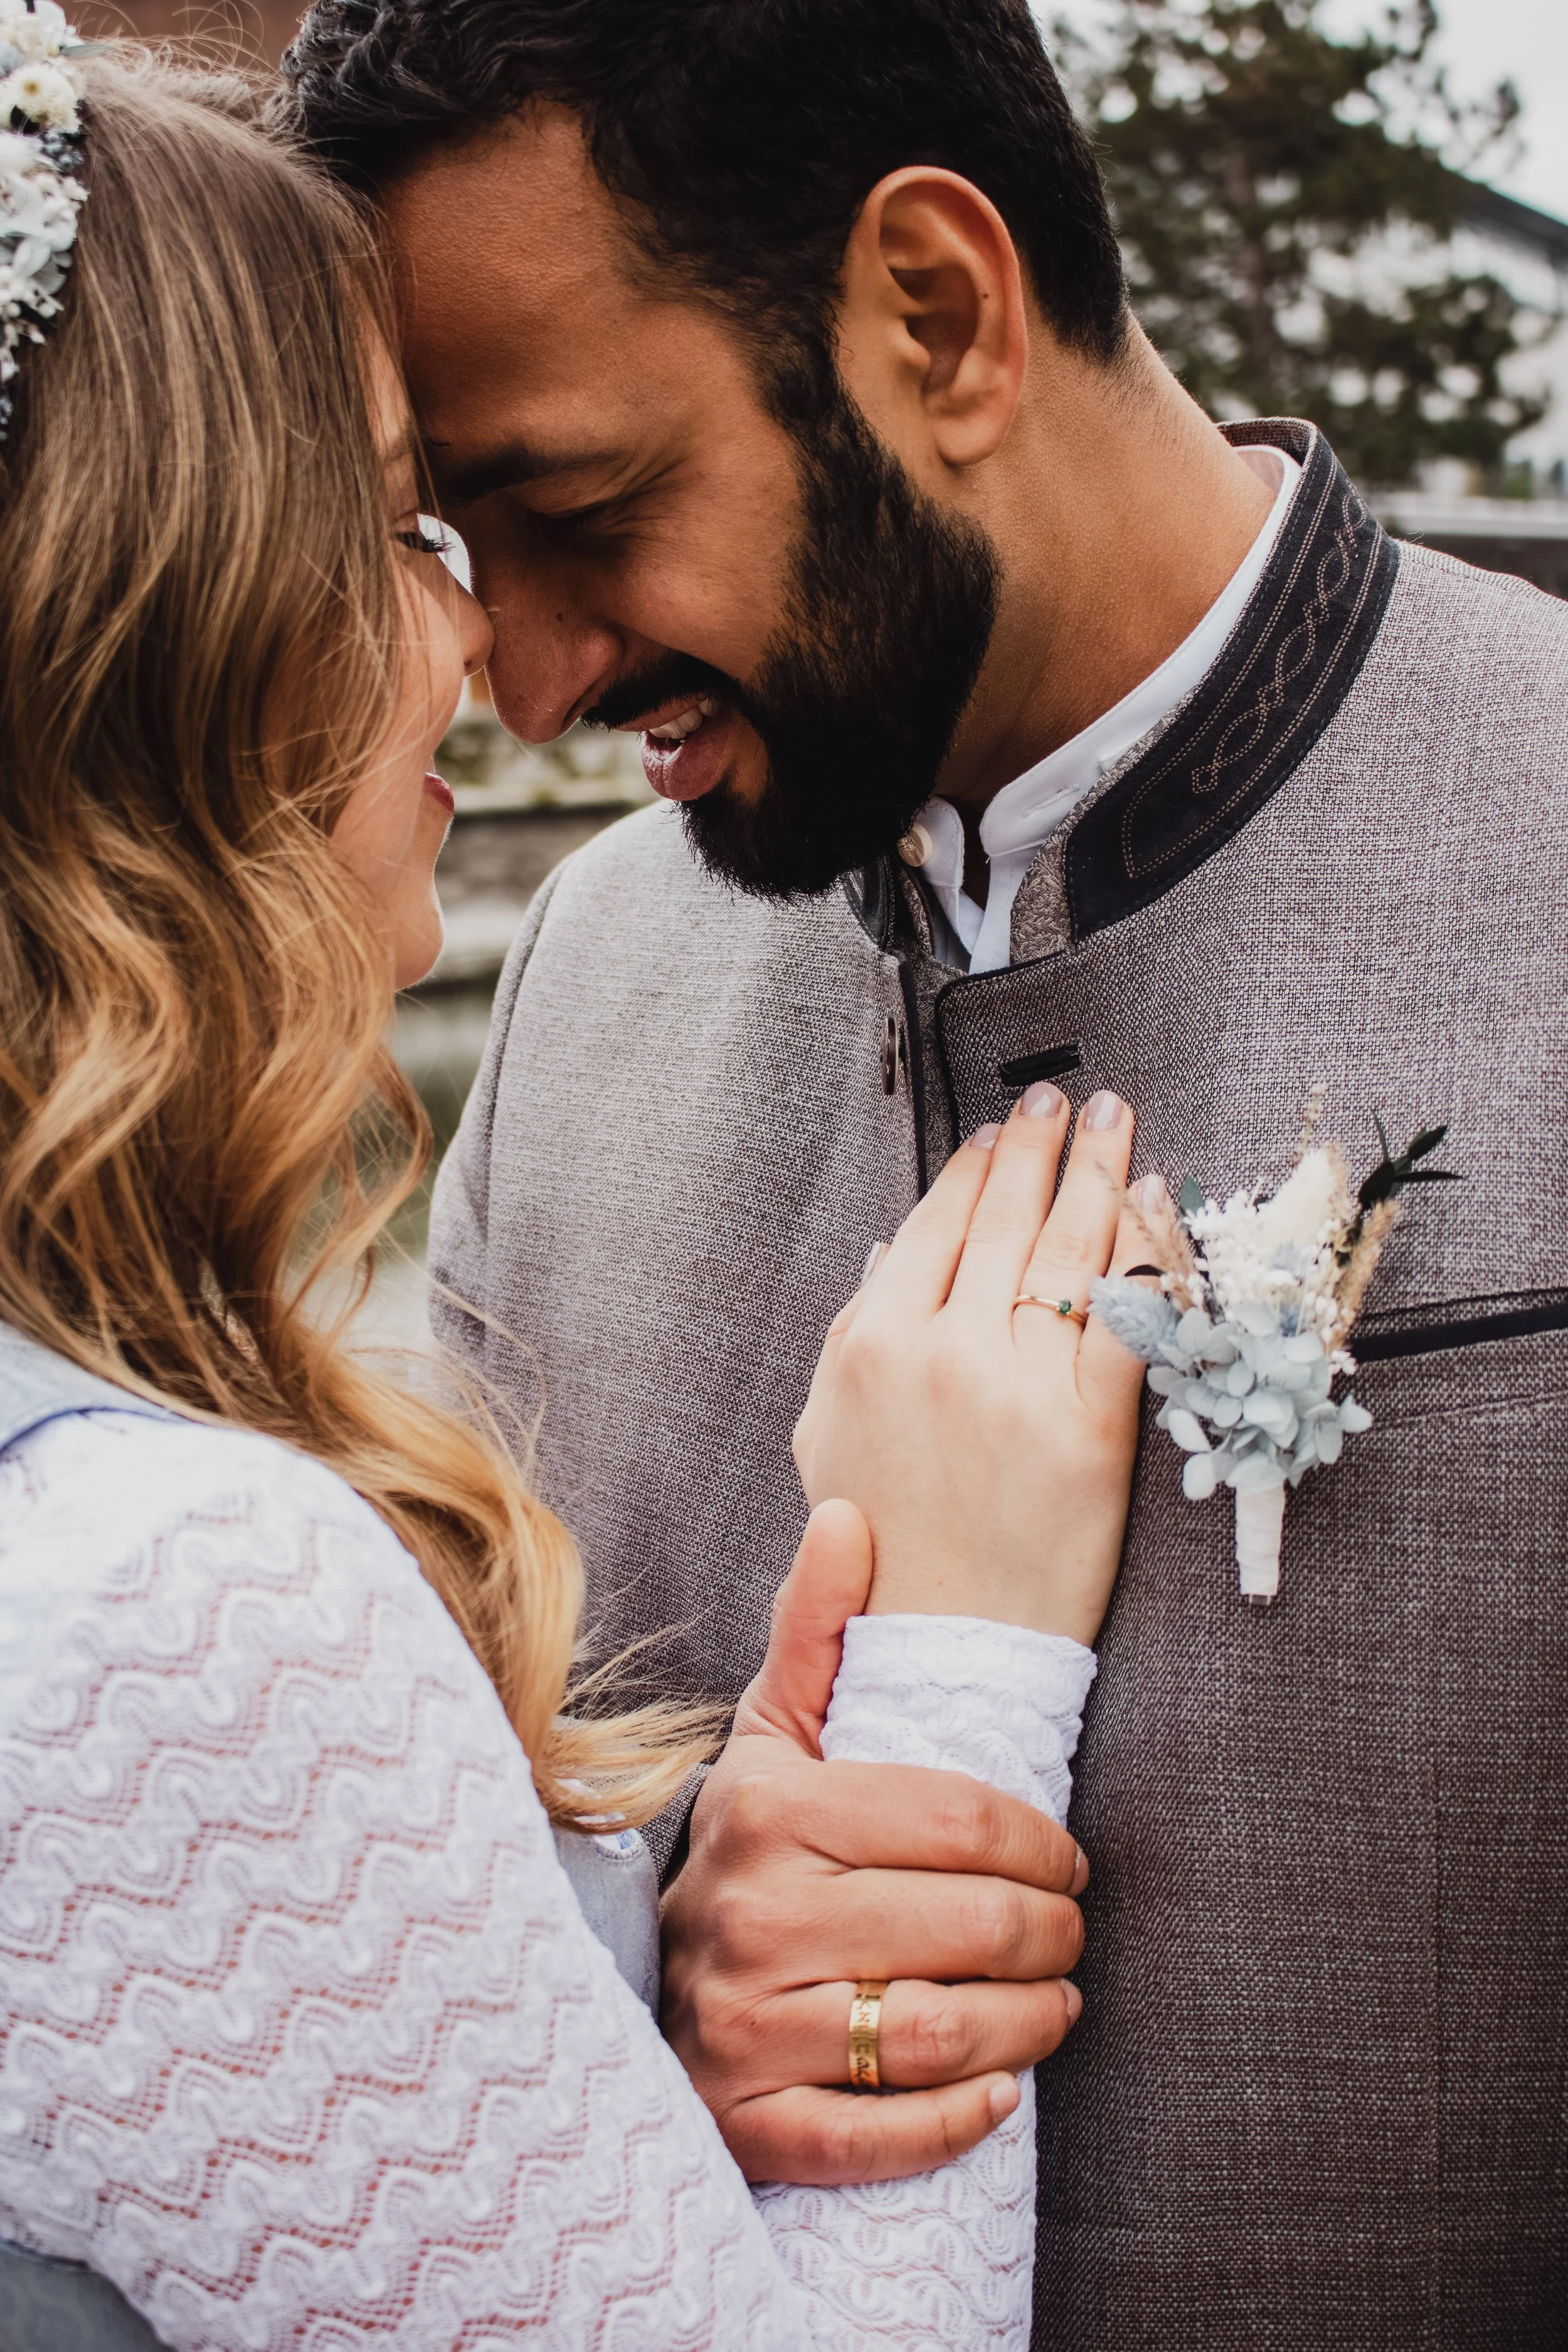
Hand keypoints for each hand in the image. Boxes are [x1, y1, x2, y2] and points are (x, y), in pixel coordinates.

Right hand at [661, 1501, 1085, 2185]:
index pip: (955, 1820)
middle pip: (965, 1924)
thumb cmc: (744, 1857)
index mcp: (769, 1809)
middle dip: (1050, 1933)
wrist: (639, 1993)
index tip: (1068, 1859)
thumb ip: (815, 1633)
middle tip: (1071, 1933)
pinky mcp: (748, 2124)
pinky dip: (958, 2121)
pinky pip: (880, 2137)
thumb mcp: (770, 1740)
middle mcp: (748, 1914)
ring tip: (1054, 2004)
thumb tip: (848, 1515)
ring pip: (937, 2031)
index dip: (1039, 1842)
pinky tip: (996, 2092)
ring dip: (1029, 2024)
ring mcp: (741, 2027)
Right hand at [793, 1085, 1145, 1644]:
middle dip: (1039, 1146)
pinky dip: (1145, 1248)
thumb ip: (856, 1334)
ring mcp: (1021, 1385)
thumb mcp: (829, 1431)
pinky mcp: (1094, 1427)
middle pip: (1004, 1221)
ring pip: (1068, 1249)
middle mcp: (946, 1351)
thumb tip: (893, 1251)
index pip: (935, 1228)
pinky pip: (1128, 1315)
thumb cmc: (879, 1547)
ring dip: (1096, 1168)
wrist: (937, 1650)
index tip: (1000, 1134)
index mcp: (875, 1345)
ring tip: (1115, 1121)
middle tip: (1065, 1100)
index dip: (973, 1171)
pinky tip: (1153, 1200)